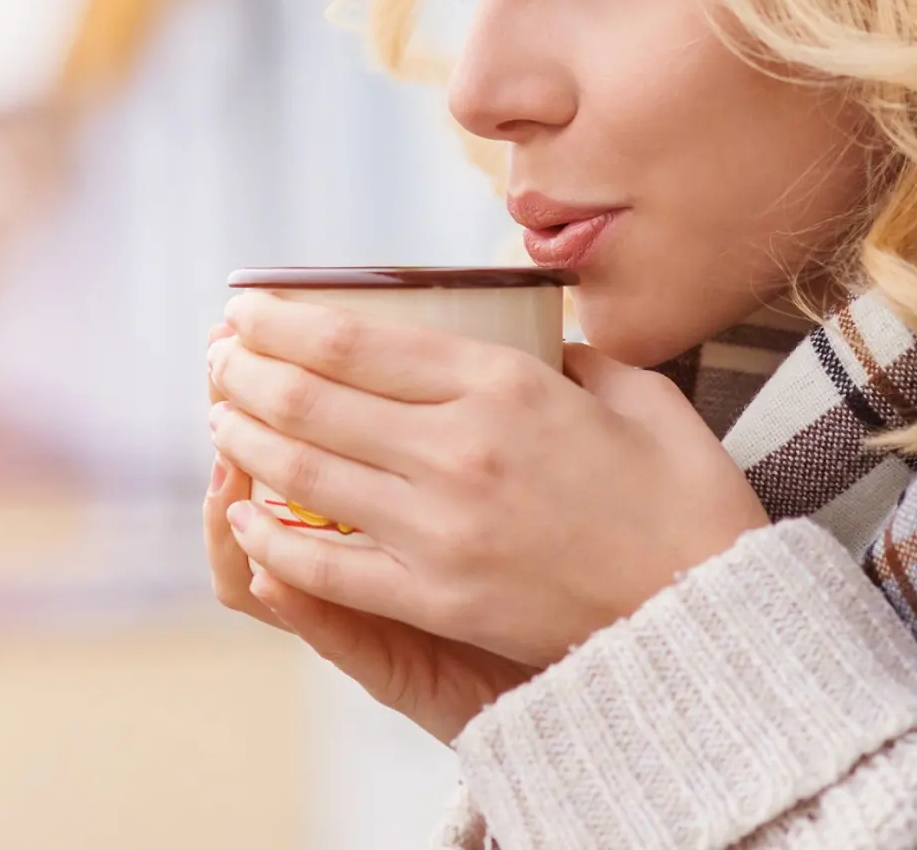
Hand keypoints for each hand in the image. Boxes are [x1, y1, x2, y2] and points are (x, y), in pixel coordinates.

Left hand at [206, 292, 770, 667]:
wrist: (700, 610)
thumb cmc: (681, 493)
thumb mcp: (638, 389)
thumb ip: (574, 357)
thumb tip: (538, 344)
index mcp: (505, 386)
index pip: (358, 342)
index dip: (284, 321)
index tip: (247, 307)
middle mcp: (458, 449)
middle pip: (313, 399)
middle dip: (246, 371)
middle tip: (216, 354)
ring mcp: (439, 528)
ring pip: (306, 473)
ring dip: (248, 438)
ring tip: (219, 414)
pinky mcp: (436, 597)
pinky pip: (329, 565)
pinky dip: (276, 538)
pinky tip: (247, 514)